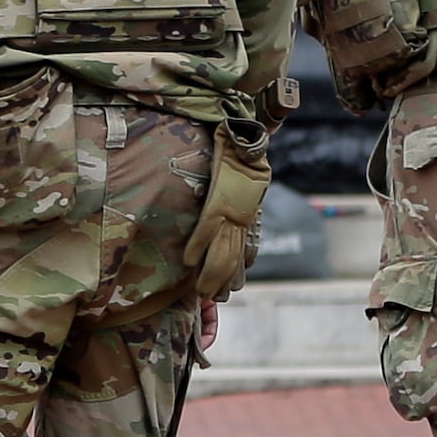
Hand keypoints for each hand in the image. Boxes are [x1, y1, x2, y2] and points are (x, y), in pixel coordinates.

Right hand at [183, 158, 270, 302]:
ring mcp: (231, 212)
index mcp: (247, 217)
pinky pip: (207, 229)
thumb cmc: (244, 158)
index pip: (242, 252)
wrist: (247, 139)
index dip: (234, 272)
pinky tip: (188, 262)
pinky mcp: (220, 201)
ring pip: (221, 251)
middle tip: (211, 298)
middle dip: (220, 280)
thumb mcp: (245, 187)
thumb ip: (236, 204)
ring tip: (201, 291)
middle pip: (231, 259)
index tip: (227, 289)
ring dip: (211, 274)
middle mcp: (241, 219)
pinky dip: (198, 247)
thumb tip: (228, 218)